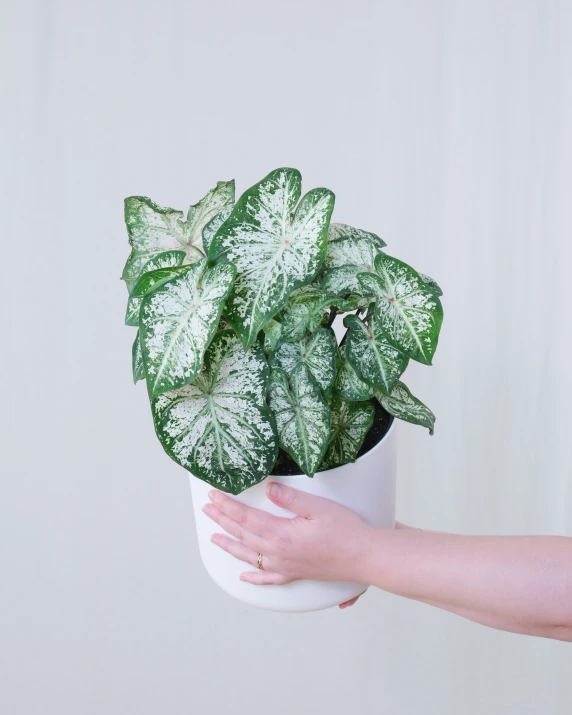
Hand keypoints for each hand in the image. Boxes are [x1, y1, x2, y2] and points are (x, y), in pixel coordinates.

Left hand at [202, 480, 373, 587]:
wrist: (365, 557)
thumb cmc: (346, 530)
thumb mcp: (318, 507)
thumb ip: (291, 498)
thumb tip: (268, 489)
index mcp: (281, 535)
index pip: (246, 518)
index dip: (227, 506)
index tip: (213, 495)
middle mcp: (278, 553)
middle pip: (243, 535)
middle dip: (223, 520)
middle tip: (207, 509)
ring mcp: (286, 566)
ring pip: (249, 556)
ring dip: (230, 545)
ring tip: (214, 537)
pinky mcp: (296, 573)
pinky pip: (269, 578)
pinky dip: (254, 577)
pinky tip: (244, 576)